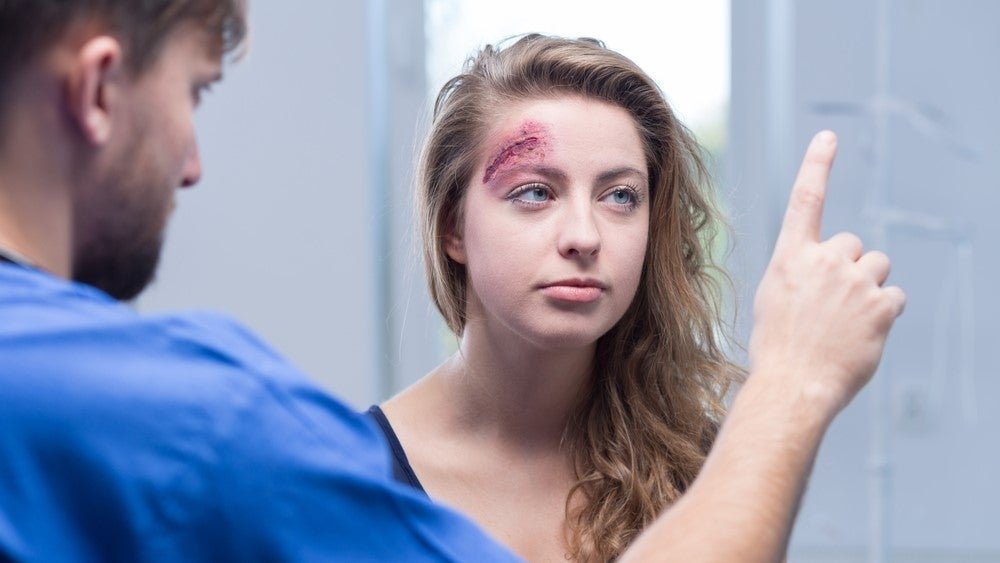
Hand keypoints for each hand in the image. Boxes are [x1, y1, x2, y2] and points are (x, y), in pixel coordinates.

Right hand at [749, 131, 905, 418]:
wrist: (793, 385)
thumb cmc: (779, 347)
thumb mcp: (776, 299)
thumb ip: (802, 273)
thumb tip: (831, 269)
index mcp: (790, 257)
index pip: (805, 200)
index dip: (817, 166)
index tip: (828, 137)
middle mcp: (823, 261)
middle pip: (853, 245)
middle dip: (851, 269)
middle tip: (835, 306)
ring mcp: (854, 281)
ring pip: (878, 268)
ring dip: (870, 289)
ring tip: (848, 323)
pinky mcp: (880, 305)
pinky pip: (894, 298)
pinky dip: (884, 315)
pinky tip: (863, 336)